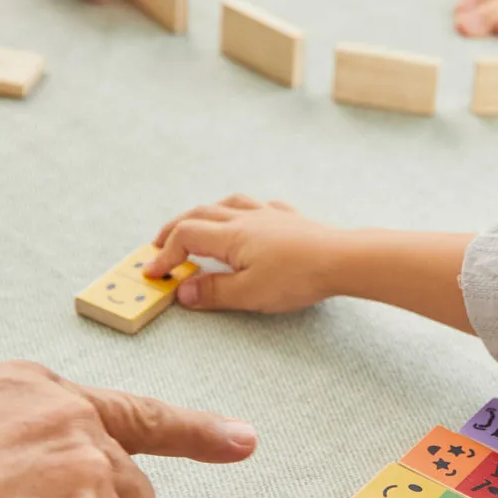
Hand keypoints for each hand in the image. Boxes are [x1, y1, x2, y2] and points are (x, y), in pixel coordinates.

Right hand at [147, 195, 344, 312]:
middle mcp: (246, 218)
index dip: (165, 254)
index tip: (154, 272)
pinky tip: (249, 219)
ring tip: (197, 225)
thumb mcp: (249, 294)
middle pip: (199, 214)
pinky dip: (244, 211)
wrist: (343, 259)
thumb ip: (213, 292)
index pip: (185, 237)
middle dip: (174, 229)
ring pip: (228, 204)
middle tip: (158, 245)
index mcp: (231, 236)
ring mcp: (270, 215)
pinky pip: (260, 207)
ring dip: (205, 214)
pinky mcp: (291, 219)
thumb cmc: (298, 277)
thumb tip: (183, 293)